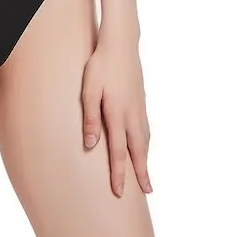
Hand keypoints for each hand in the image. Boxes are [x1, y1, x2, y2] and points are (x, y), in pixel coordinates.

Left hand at [81, 28, 151, 196]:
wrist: (121, 44)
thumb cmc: (100, 66)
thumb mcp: (89, 90)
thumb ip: (90, 118)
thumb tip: (90, 145)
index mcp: (117, 114)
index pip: (118, 151)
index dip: (119, 173)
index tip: (120, 192)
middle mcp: (132, 115)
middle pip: (138, 150)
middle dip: (142, 173)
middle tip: (148, 192)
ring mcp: (139, 108)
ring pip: (145, 140)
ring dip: (146, 159)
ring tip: (146, 175)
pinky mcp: (142, 101)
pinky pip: (146, 128)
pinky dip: (146, 143)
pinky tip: (143, 145)